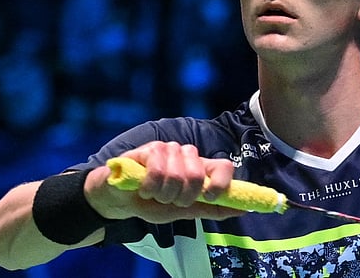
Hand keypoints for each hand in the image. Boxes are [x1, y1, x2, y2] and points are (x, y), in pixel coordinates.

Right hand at [85, 141, 243, 223]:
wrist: (118, 200)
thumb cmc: (150, 204)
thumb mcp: (182, 211)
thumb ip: (209, 209)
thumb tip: (241, 208)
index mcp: (198, 169)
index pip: (223, 166)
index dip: (221, 182)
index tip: (209, 197)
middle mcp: (186, 156)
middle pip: (198, 174)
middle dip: (181, 196)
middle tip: (167, 200)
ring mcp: (168, 150)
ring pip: (177, 174)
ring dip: (162, 193)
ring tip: (153, 193)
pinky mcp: (149, 148)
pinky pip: (158, 170)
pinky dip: (149, 187)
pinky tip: (142, 187)